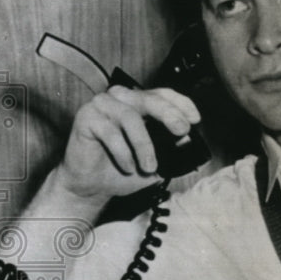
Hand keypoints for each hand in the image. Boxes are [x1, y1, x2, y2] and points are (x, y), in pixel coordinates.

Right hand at [54, 85, 200, 202]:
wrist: (93, 185)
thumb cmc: (123, 168)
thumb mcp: (156, 159)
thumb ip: (171, 149)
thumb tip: (189, 145)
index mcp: (139, 103)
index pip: (162, 94)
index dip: (181, 103)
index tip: (195, 119)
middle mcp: (121, 99)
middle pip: (149, 99)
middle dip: (169, 114)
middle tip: (181, 131)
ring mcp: (102, 106)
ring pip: (130, 117)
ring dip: (144, 145)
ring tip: (149, 166)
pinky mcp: (85, 118)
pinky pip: (110, 132)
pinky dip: (123, 153)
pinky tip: (128, 167)